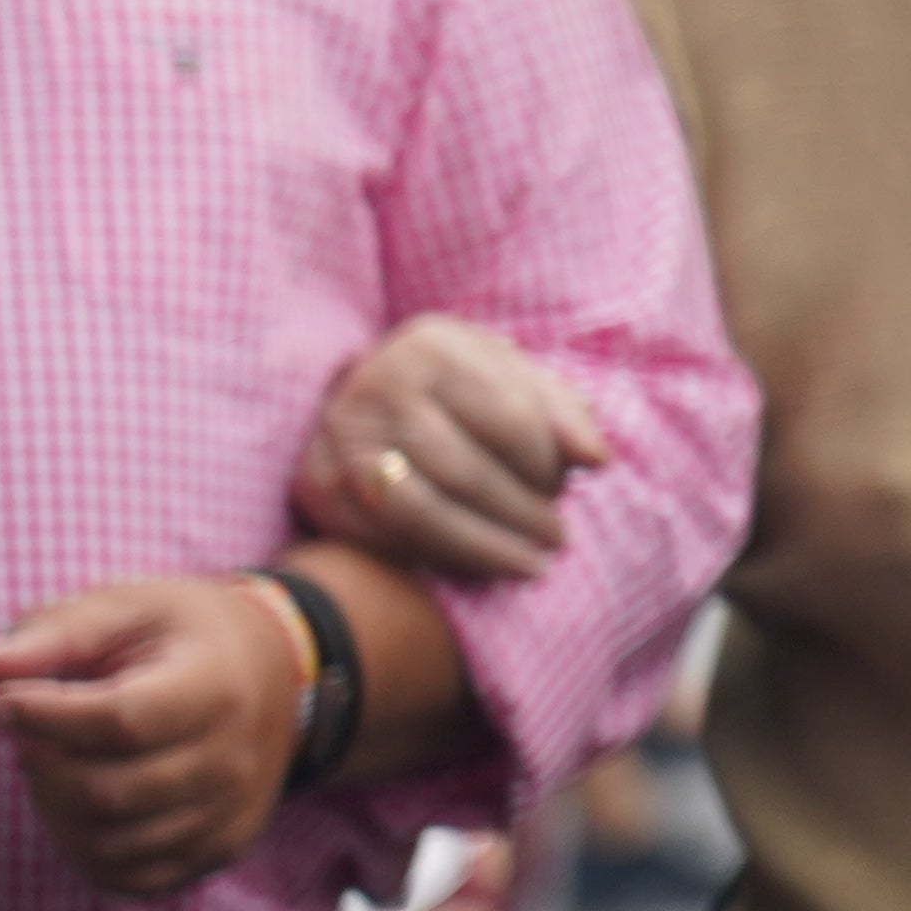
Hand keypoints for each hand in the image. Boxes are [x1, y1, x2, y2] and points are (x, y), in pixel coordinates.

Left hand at [0, 575, 303, 897]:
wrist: (275, 670)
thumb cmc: (182, 637)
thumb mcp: (127, 609)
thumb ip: (54, 634)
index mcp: (217, 686)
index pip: (120, 721)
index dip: (45, 717)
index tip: (3, 702)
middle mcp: (234, 759)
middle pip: (103, 793)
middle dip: (44, 765)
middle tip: (34, 734)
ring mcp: (231, 812)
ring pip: (107, 844)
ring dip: (57, 808)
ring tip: (60, 764)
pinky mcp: (220, 848)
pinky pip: (130, 877)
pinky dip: (86, 847)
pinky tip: (81, 803)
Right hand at [296, 316, 609, 582]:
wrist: (372, 393)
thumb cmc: (466, 390)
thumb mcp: (517, 381)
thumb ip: (563, 414)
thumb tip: (597, 458)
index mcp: (432, 344)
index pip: (508, 418)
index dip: (545, 465)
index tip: (566, 491)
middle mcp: (376, 383)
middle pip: (464, 470)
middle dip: (521, 515)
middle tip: (558, 540)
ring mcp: (338, 435)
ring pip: (419, 511)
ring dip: (483, 549)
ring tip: (532, 565)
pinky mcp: (313, 483)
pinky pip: (379, 536)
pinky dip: (434, 557)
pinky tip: (475, 565)